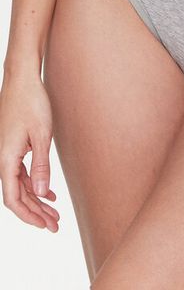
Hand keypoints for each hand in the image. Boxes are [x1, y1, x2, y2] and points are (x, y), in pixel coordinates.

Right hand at [0, 69, 59, 231]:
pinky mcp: (14, 147)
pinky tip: (48, 193)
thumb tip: (40, 194)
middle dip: (36, 213)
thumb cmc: (32, 103)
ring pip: (20, 186)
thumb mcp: (42, 135)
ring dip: (36, 200)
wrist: (23, 80)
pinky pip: (21, 173)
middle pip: (17, 195)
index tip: (45, 226)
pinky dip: (34, 185)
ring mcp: (7, 153)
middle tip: (55, 225)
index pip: (13, 198)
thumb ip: (41, 166)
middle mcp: (3, 159)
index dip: (29, 216)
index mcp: (6, 159)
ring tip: (55, 213)